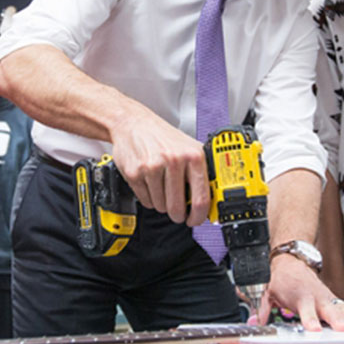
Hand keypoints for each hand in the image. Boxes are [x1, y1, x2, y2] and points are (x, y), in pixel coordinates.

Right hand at [109, 111, 210, 226]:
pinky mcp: (135, 173)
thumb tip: (210, 198)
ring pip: (161, 206)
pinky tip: (150, 183)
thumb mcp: (189, 148)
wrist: (133, 124)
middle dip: (178, 214)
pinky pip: (146, 201)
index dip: (198, 216)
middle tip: (177, 211)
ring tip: (161, 187)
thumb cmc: (162, 137)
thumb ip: (201, 171)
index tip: (195, 220)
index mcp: (193, 156)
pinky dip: (149, 198)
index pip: (201, 198)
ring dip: (162, 204)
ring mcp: (153, 167)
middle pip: (178, 207)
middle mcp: (174, 160)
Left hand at [257, 253, 343, 331]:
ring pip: (343, 309)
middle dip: (338, 321)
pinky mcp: (334, 301)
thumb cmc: (282, 281)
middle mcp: (316, 298)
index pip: (305, 311)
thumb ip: (261, 309)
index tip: (315, 329)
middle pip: (328, 311)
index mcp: (299, 298)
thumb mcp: (267, 293)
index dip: (310, 320)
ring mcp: (327, 299)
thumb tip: (253, 323)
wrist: (293, 263)